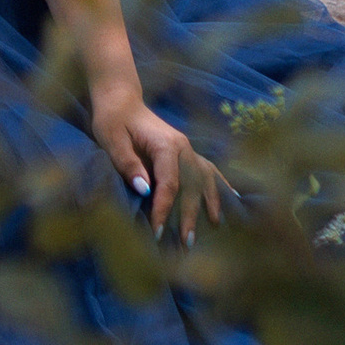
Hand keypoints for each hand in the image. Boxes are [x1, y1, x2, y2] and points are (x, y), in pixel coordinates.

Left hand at [98, 97, 224, 244]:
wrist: (120, 100)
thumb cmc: (112, 120)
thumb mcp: (111, 140)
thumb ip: (128, 164)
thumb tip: (144, 189)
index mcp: (166, 144)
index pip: (169, 183)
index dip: (164, 209)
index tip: (157, 232)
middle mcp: (183, 147)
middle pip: (192, 185)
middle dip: (190, 215)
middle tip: (186, 243)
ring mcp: (188, 149)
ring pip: (205, 179)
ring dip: (211, 203)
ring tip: (215, 227)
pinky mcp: (187, 152)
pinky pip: (208, 169)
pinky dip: (220, 185)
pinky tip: (233, 199)